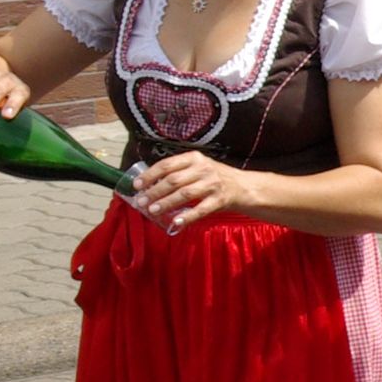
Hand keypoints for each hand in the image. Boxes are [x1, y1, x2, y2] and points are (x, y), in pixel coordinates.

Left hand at [132, 151, 253, 232]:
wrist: (244, 187)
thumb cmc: (215, 178)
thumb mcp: (198, 168)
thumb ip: (178, 173)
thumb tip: (149, 185)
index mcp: (194, 158)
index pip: (167, 165)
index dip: (150, 175)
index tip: (137, 185)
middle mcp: (203, 169)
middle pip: (173, 180)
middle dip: (155, 191)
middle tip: (141, 201)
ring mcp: (212, 184)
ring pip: (184, 194)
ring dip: (166, 202)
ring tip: (153, 210)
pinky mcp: (220, 200)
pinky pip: (200, 210)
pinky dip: (187, 216)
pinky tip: (175, 222)